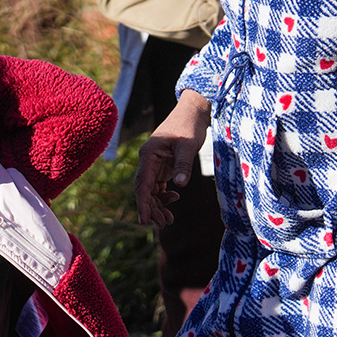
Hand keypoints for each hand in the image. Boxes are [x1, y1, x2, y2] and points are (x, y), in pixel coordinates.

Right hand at [135, 90, 211, 227]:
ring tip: (169, 219)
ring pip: (151, 190)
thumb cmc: (189, 125)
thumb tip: (179, 186)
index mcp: (148, 155)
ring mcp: (155, 164)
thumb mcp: (188, 145)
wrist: (193, 113)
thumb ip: (183, 165)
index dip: (142, 203)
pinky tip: (174, 199)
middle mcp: (148, 161)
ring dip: (158, 205)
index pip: (142, 184)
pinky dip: (164, 196)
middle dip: (152, 209)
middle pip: (145, 190)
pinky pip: (159, 186)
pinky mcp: (163, 166)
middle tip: (164, 224)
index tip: (144, 220)